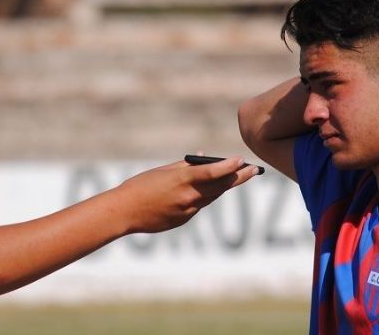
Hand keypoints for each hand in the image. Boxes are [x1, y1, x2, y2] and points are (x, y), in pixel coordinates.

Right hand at [114, 157, 257, 233]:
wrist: (124, 212)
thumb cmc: (140, 186)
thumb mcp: (162, 171)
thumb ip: (184, 165)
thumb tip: (203, 157)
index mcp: (181, 181)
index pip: (212, 172)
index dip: (229, 166)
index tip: (242, 160)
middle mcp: (188, 197)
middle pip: (220, 186)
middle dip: (239, 177)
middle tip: (254, 170)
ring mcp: (187, 211)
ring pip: (212, 196)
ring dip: (226, 186)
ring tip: (241, 176)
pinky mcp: (184, 220)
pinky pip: (199, 205)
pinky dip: (205, 196)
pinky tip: (211, 189)